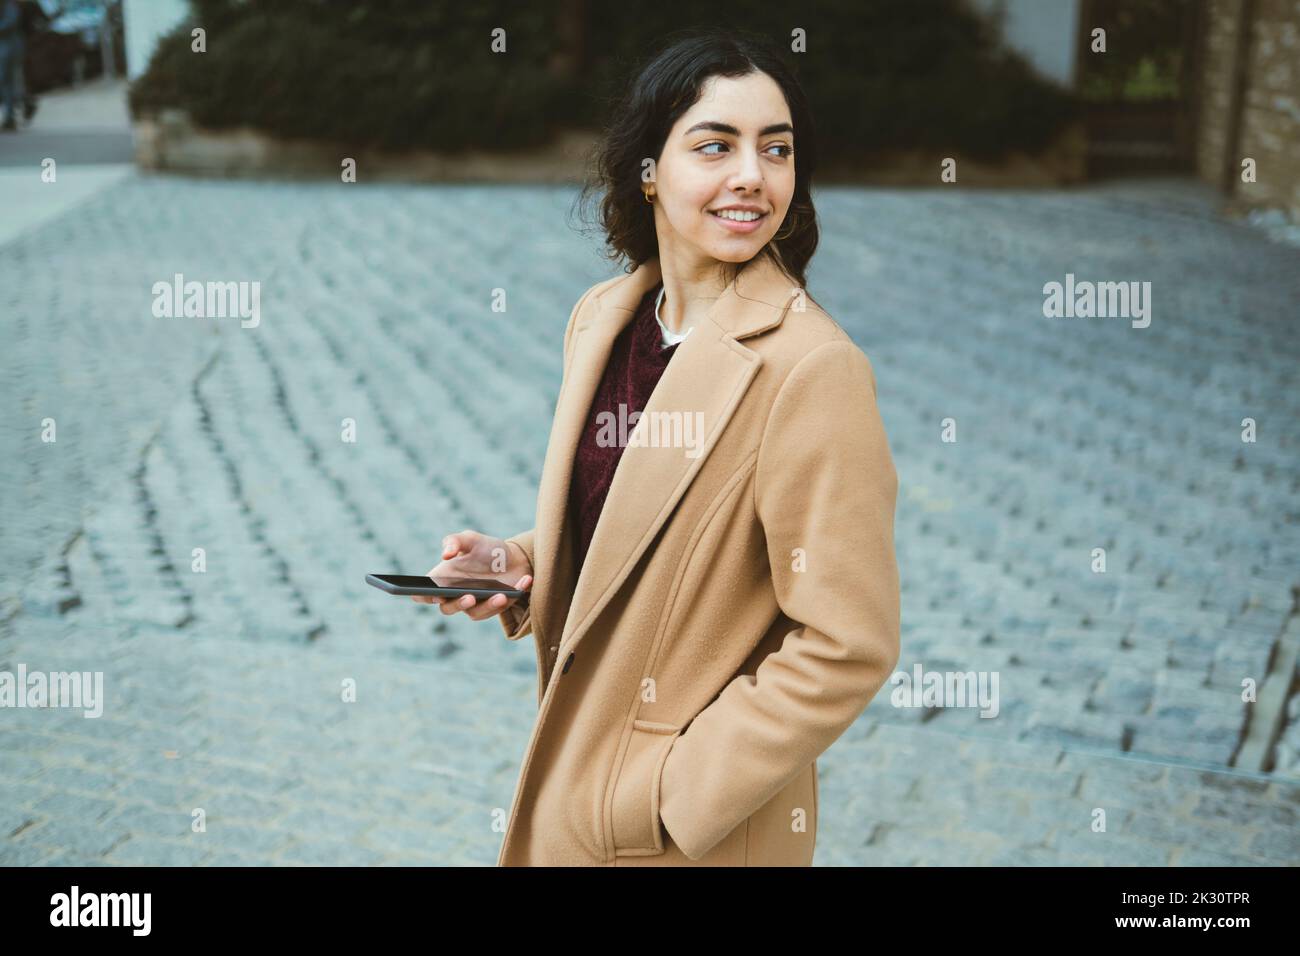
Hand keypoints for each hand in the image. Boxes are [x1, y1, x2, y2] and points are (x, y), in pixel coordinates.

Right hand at [411, 529, 533, 621]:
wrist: (514, 557)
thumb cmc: (487, 549)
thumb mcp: (471, 539)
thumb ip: (455, 541)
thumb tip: (445, 554)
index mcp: (444, 579)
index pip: (423, 593)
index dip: (423, 596)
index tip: (434, 593)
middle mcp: (456, 595)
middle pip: (447, 609)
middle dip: (458, 605)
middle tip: (469, 597)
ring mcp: (475, 604)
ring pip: (475, 613)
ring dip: (488, 605)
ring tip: (501, 595)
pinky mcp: (495, 608)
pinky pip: (499, 608)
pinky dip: (512, 596)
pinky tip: (523, 582)